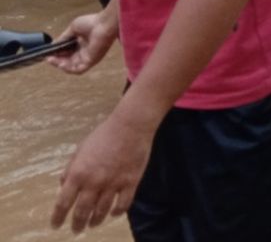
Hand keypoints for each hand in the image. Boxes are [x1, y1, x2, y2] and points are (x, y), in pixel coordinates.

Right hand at [48, 10, 118, 75]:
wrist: (104, 23)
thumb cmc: (92, 22)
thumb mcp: (73, 29)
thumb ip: (63, 38)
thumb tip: (53, 44)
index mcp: (81, 44)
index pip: (67, 53)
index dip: (57, 55)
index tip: (48, 53)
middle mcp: (84, 52)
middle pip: (68, 61)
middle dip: (57, 61)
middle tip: (49, 58)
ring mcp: (88, 57)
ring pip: (72, 67)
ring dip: (61, 66)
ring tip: (53, 61)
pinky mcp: (91, 61)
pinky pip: (79, 70)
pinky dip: (69, 69)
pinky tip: (62, 64)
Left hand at [51, 109, 154, 232]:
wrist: (130, 126)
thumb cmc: (103, 135)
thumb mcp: (80, 150)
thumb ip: (70, 169)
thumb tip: (64, 186)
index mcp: (78, 173)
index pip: (63, 202)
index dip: (58, 217)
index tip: (55, 225)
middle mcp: (94, 182)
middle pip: (82, 211)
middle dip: (77, 224)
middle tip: (75, 230)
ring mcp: (113, 184)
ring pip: (102, 211)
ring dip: (95, 221)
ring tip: (93, 224)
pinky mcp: (130, 182)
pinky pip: (123, 204)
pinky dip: (117, 212)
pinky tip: (113, 213)